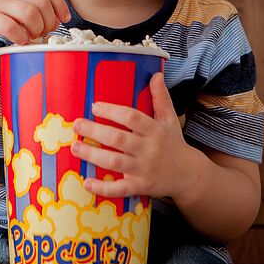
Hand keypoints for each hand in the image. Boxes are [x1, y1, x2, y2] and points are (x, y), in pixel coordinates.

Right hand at [0, 0, 70, 44]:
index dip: (60, 5)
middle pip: (42, 4)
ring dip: (37, 29)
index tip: (64, 18)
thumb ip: (33, 1)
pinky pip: (13, 28)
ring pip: (30, 15)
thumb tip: (57, 18)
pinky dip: (22, 38)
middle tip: (45, 31)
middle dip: (49, 21)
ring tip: (33, 35)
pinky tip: (21, 40)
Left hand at [71, 72, 191, 198]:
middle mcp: (149, 149)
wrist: (188, 175)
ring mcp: (144, 169)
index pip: (132, 118)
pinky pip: (120, 189)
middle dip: (95, 131)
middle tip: (77, 124)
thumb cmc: (174, 143)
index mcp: (155, 130)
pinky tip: (87, 183)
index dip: (112, 111)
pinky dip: (103, 188)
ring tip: (75, 147)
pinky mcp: (140, 186)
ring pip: (115, 162)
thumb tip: (156, 74)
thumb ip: (160, 97)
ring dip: (92, 156)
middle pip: (118, 139)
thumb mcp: (170, 118)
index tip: (95, 106)